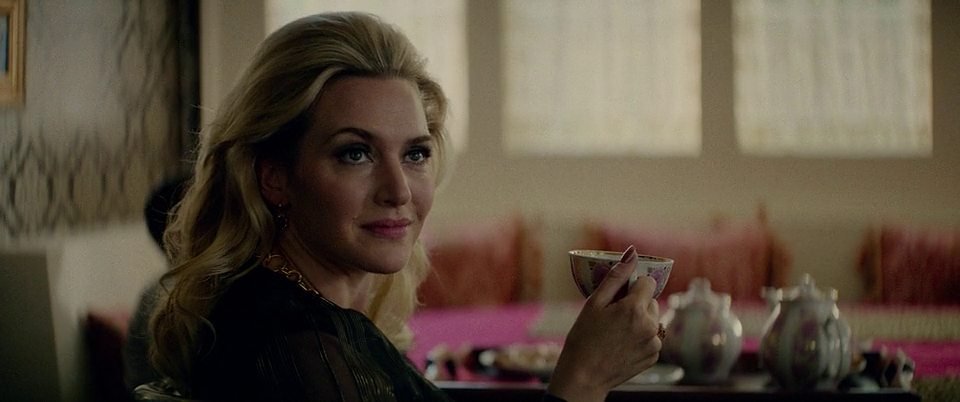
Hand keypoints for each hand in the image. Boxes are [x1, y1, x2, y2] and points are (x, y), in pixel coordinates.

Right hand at [547, 245, 661, 401]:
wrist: (584, 376)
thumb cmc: (583, 338)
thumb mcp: (594, 303)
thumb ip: (616, 277)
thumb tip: (632, 253)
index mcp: (635, 309)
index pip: (647, 282)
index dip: (632, 287)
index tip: (618, 297)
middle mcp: (650, 325)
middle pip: (650, 301)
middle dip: (635, 304)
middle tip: (613, 316)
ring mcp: (654, 343)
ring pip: (651, 319)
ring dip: (639, 321)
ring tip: (616, 333)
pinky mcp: (654, 356)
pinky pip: (651, 337)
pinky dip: (640, 337)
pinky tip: (622, 344)